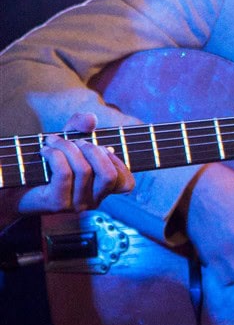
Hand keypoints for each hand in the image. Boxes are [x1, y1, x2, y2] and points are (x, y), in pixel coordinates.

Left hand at [15, 112, 134, 214]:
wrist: (16, 183)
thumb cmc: (47, 161)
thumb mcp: (69, 138)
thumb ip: (81, 125)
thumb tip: (91, 120)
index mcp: (101, 191)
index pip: (126, 184)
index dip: (118, 162)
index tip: (101, 148)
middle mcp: (92, 201)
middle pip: (108, 175)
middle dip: (93, 150)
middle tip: (77, 142)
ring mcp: (75, 205)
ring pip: (84, 170)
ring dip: (67, 147)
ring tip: (53, 141)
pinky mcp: (57, 204)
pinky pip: (64, 173)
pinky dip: (55, 155)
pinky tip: (45, 150)